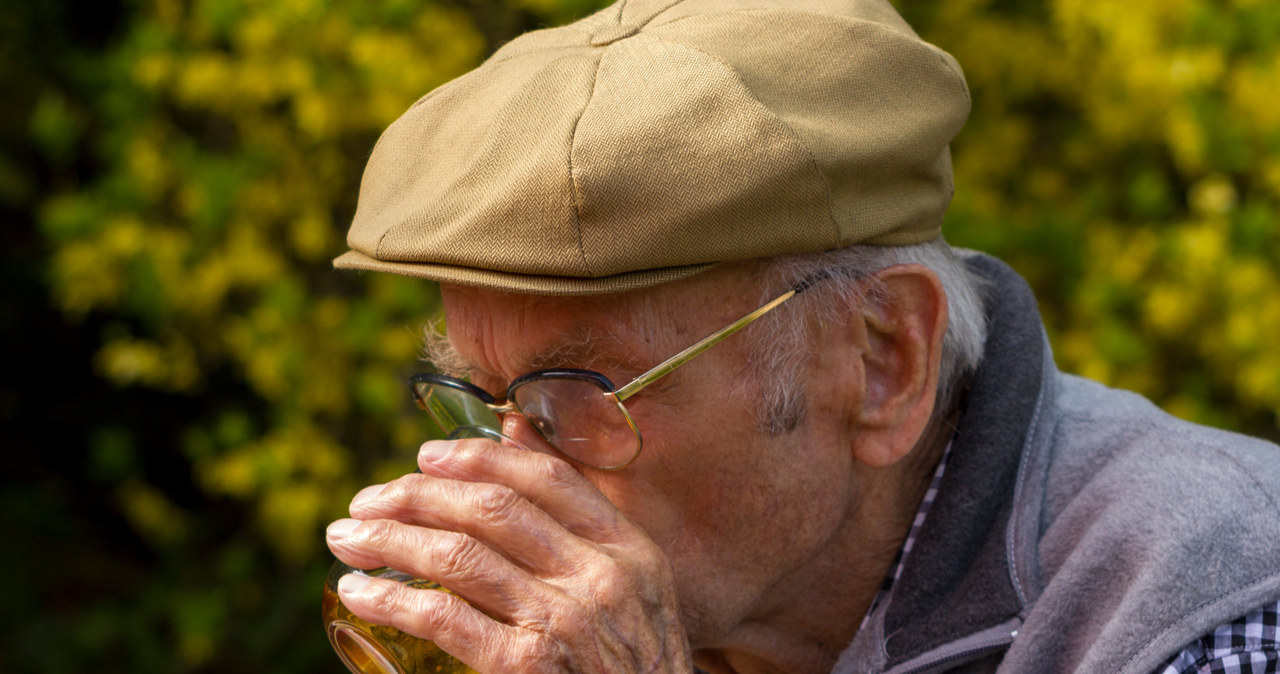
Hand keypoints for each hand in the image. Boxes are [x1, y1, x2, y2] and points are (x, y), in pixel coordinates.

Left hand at [325, 434, 693, 672]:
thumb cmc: (635, 665)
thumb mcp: (636, 587)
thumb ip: (583, 519)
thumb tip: (514, 433)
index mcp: (627, 548)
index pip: (546, 479)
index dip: (479, 457)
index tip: (426, 456)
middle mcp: (598, 576)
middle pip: (491, 509)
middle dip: (416, 495)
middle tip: (368, 500)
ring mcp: (562, 621)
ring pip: (458, 555)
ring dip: (388, 540)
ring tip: (347, 538)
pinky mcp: (526, 667)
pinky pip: (443, 618)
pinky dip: (391, 599)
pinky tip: (359, 592)